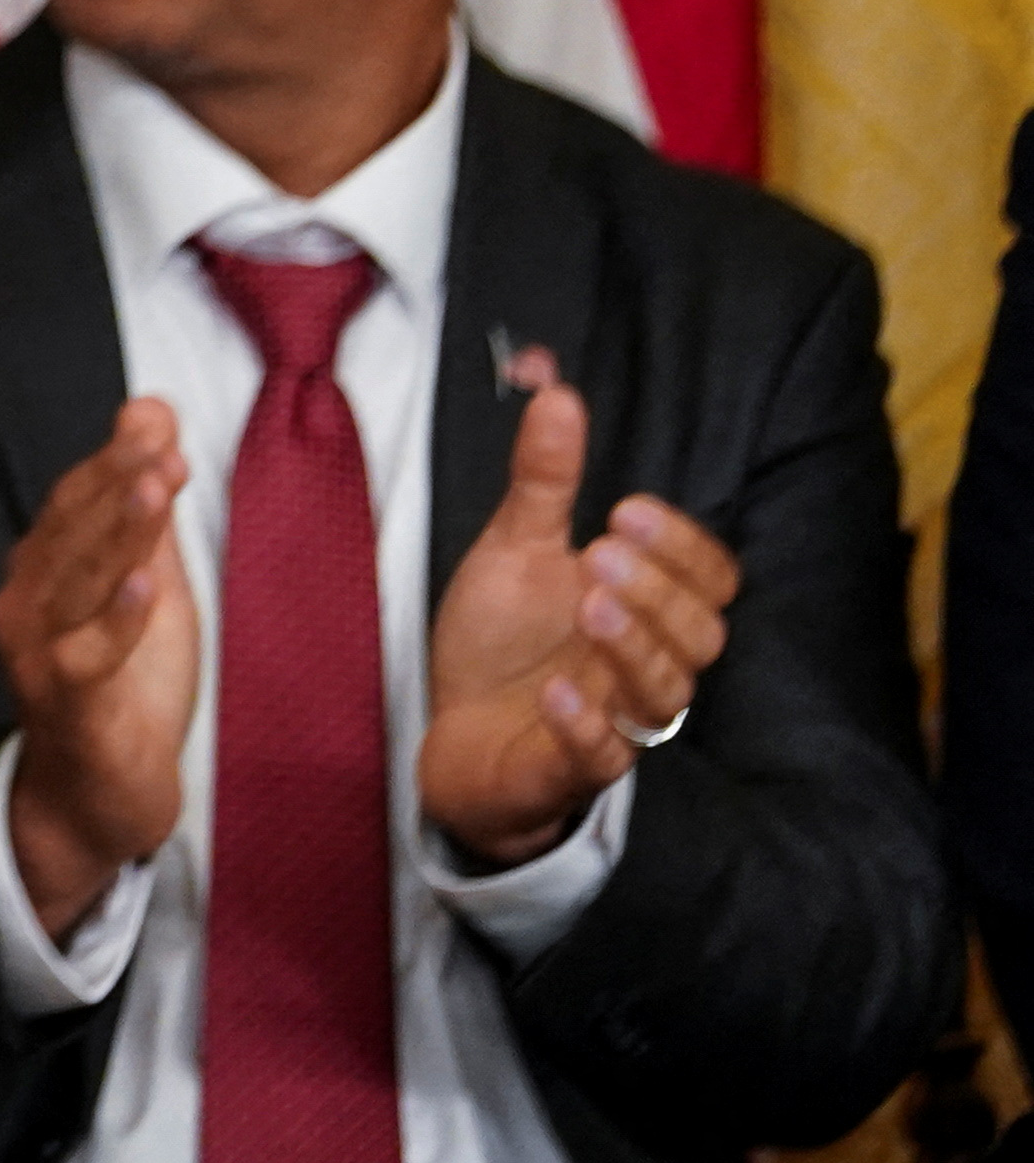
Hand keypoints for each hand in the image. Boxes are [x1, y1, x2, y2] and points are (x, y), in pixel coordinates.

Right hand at [0, 398, 199, 942]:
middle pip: (68, 534)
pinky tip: (146, 585)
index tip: (155, 421)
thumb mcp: (146, 586)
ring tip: (156, 489)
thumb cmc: (122, 686)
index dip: (112, 460)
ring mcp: (38, 657)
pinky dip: (117, 621)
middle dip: (116, 483)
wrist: (98, 797)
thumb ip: (146, 506)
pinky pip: (87, 658)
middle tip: (159, 444)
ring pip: (77, 586)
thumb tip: (149, 408)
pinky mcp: (67, 706)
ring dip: (119, 535)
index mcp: (41, 573)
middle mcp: (25, 606)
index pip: (72, 502)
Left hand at [422, 368, 733, 866]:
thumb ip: (543, 482)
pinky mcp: (572, 772)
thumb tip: (556, 391)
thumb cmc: (500, 641)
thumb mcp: (514, 550)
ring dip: (632, 648)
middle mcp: (644, 666)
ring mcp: (616, 722)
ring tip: (588, 603)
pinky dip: (586, 726)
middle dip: (659, 592)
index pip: (711, 581)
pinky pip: (604, 759)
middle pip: (701, 637)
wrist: (451, 733)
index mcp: (645, 610)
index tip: (626, 508)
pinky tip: (554, 693)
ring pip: (664, 696)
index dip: (683, 548)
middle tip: (601, 553)